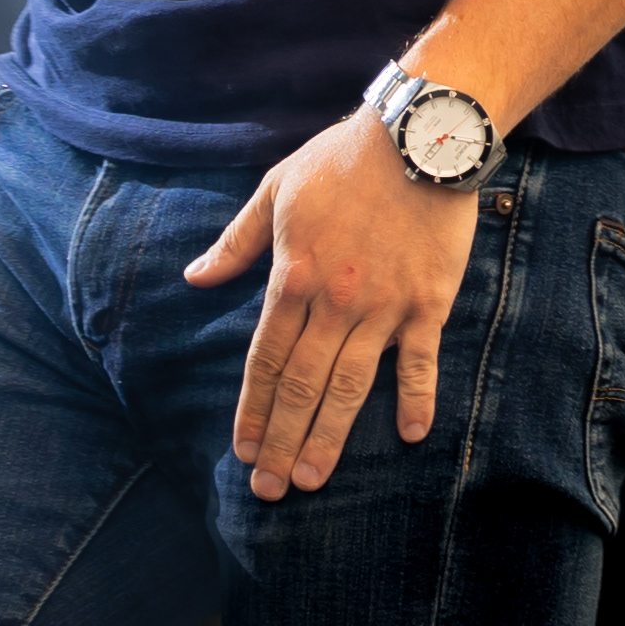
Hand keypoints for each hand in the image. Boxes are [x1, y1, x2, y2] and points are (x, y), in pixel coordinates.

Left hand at [184, 110, 478, 498]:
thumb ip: (237, 242)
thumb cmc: (342, 158)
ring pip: (351, 385)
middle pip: (302, 384)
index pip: (265, 357)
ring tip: (313, 479)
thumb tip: (196, 279)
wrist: (418, 136)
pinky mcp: (428, 303)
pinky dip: (416, 400)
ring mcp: (384, 307)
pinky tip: (408, 436)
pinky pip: (420, 361)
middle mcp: (336, 301)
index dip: (253, 407)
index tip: (243, 449)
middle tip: (270, 489)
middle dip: (283, 440)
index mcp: (295, 275)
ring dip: (329, 437)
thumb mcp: (276, 190)